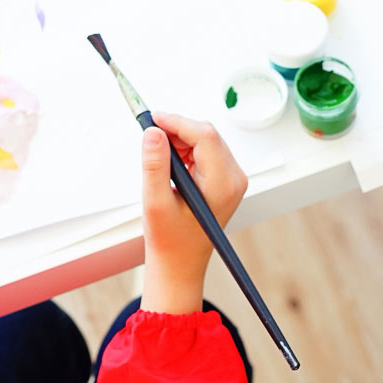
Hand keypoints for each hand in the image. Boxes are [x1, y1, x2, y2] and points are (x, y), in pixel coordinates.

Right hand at [139, 112, 247, 313]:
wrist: (180, 263)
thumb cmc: (170, 241)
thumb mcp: (155, 203)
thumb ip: (154, 166)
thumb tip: (152, 132)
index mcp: (223, 185)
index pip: (205, 136)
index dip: (176, 121)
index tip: (151, 118)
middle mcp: (234, 179)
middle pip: (206, 134)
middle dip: (176, 130)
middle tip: (149, 137)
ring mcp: (232, 179)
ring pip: (205, 140)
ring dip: (179, 141)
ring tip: (158, 161)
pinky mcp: (224, 179)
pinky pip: (205, 151)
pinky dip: (184, 151)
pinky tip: (170, 167)